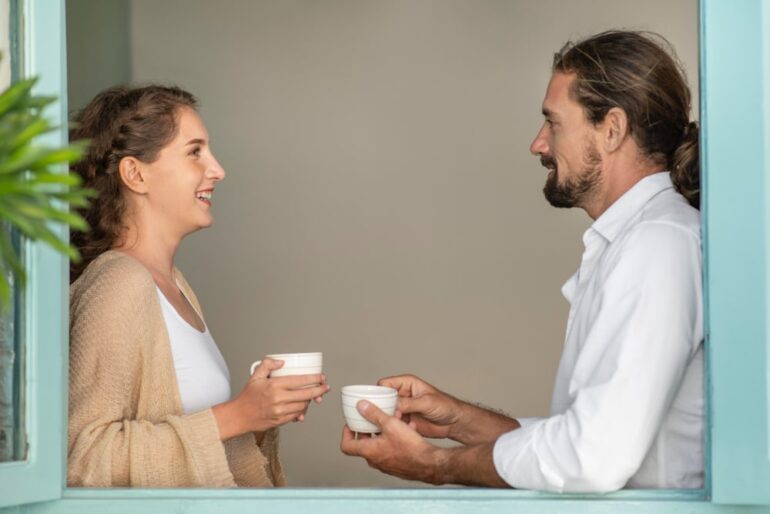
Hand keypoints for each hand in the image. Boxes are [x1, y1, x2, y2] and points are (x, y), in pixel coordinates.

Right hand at [213, 357, 330, 439]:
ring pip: (303, 405)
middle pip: (306, 394)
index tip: (321, 377)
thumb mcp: (255, 376)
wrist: (239, 416)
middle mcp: (279, 399)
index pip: (300, 381)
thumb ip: (267, 364)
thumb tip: (281, 361)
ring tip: (313, 395)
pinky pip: (296, 415)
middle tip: (325, 387)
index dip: (314, 379)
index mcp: (274, 386)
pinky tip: (302, 405)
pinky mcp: (280, 421)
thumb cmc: (247, 396)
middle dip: (319, 390)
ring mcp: (280, 411)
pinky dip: (302, 410)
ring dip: (310, 400)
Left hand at [340, 400, 443, 483]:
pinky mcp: (397, 464)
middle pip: (364, 443)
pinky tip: (408, 428)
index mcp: (369, 451)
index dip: (346, 434)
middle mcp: (375, 460)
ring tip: (395, 420)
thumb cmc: (410, 448)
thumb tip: (362, 406)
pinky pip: (391, 449)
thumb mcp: (390, 424)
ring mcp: (386, 464)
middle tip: (373, 418)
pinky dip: (395, 438)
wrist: (429, 463)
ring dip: (385, 431)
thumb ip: (374, 414)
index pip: (346, 446)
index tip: (350, 424)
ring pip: (380, 444)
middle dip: (369, 428)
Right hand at [378, 374, 460, 439]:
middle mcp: (402, 394)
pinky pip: (392, 422)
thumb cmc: (446, 406)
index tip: (377, 402)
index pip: (385, 384)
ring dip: (387, 418)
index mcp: (407, 384)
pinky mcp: (404, 420)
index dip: (379, 392)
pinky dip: (393, 426)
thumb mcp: (427, 402)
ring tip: (394, 423)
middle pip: (382, 398)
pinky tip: (399, 429)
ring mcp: (402, 407)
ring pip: (385, 411)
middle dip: (381, 407)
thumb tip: (395, 404)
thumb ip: (410, 403)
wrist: (454, 423)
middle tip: (385, 416)